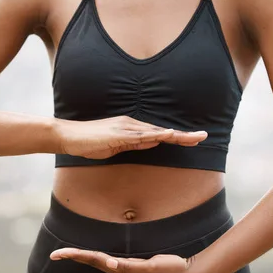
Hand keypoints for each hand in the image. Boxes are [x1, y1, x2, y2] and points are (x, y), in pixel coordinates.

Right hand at [49, 247, 210, 272]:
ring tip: (73, 254)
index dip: (76, 256)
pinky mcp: (147, 270)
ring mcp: (134, 272)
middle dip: (76, 257)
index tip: (58, 253)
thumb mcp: (146, 260)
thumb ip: (133, 257)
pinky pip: (128, 267)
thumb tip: (117, 253)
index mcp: (121, 268)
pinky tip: (109, 262)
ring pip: (107, 264)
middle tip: (57, 254)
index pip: (94, 260)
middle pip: (95, 262)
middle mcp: (124, 272)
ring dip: (90, 259)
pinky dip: (117, 265)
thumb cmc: (168, 265)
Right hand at [54, 116, 207, 158]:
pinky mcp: (118, 134)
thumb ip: (135, 144)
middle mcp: (132, 125)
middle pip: (163, 131)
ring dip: (176, 135)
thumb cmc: (90, 143)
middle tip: (204, 137)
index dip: (179, 137)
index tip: (195, 139)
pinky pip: (140, 136)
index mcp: (133, 128)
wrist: (68, 136)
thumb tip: (154, 142)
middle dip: (184, 135)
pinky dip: (156, 135)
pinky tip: (169, 135)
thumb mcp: (117, 147)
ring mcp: (126, 128)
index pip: (160, 134)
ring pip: (156, 132)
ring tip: (194, 138)